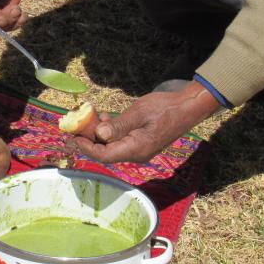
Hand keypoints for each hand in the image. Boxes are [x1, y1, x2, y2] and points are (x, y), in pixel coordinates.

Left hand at [73, 81, 220, 163]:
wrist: (188, 107)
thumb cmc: (165, 108)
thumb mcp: (138, 113)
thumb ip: (118, 125)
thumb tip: (99, 134)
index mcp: (136, 149)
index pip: (104, 155)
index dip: (87, 147)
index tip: (75, 136)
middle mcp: (136, 154)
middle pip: (106, 152)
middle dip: (91, 140)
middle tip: (78, 124)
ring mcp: (139, 150)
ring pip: (112, 146)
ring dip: (100, 134)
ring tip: (91, 117)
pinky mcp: (141, 144)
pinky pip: (121, 142)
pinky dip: (111, 132)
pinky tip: (107, 118)